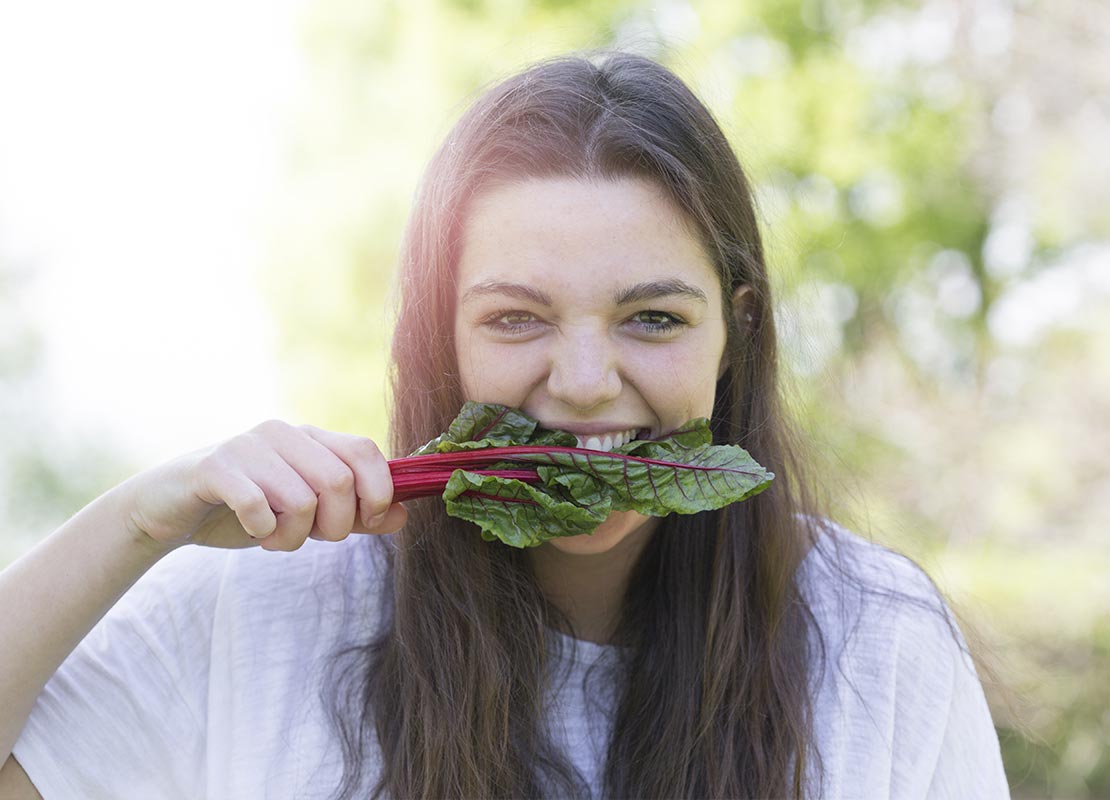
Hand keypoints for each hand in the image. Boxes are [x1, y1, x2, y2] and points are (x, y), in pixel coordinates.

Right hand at [121, 420, 406, 551]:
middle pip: (339, 480)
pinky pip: (257, 504)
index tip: (368, 522)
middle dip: (336, 525)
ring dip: (294, 536)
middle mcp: (283, 434)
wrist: (171, 510)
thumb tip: (403, 515)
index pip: (366, 452)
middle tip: (313, 538)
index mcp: (311, 438)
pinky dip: (262, 530)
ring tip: (276, 538)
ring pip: (301, 499)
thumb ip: (356, 514)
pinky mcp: (214, 467)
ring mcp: (248, 446)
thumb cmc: (247, 510)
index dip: (378, 492)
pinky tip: (253, 531)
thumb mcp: (309, 515)